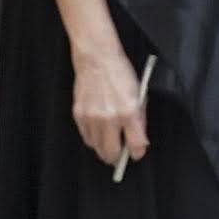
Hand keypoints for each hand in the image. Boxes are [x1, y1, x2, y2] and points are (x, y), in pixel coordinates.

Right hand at [70, 45, 146, 168]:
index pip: (136, 145)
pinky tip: (99, 134)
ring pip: (97, 147)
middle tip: (120, 156)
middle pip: (111, 152)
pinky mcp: (78, 115)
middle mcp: (109, 118)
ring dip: (104, 149)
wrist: (97, 60)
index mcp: (129, 112)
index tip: (136, 154)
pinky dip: (93, 139)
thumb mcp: (140, 96)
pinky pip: (86, 137)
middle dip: (117, 158)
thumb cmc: (121, 75)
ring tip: (109, 144)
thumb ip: (140, 120)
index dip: (137, 153)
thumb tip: (139, 140)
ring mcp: (92, 118)